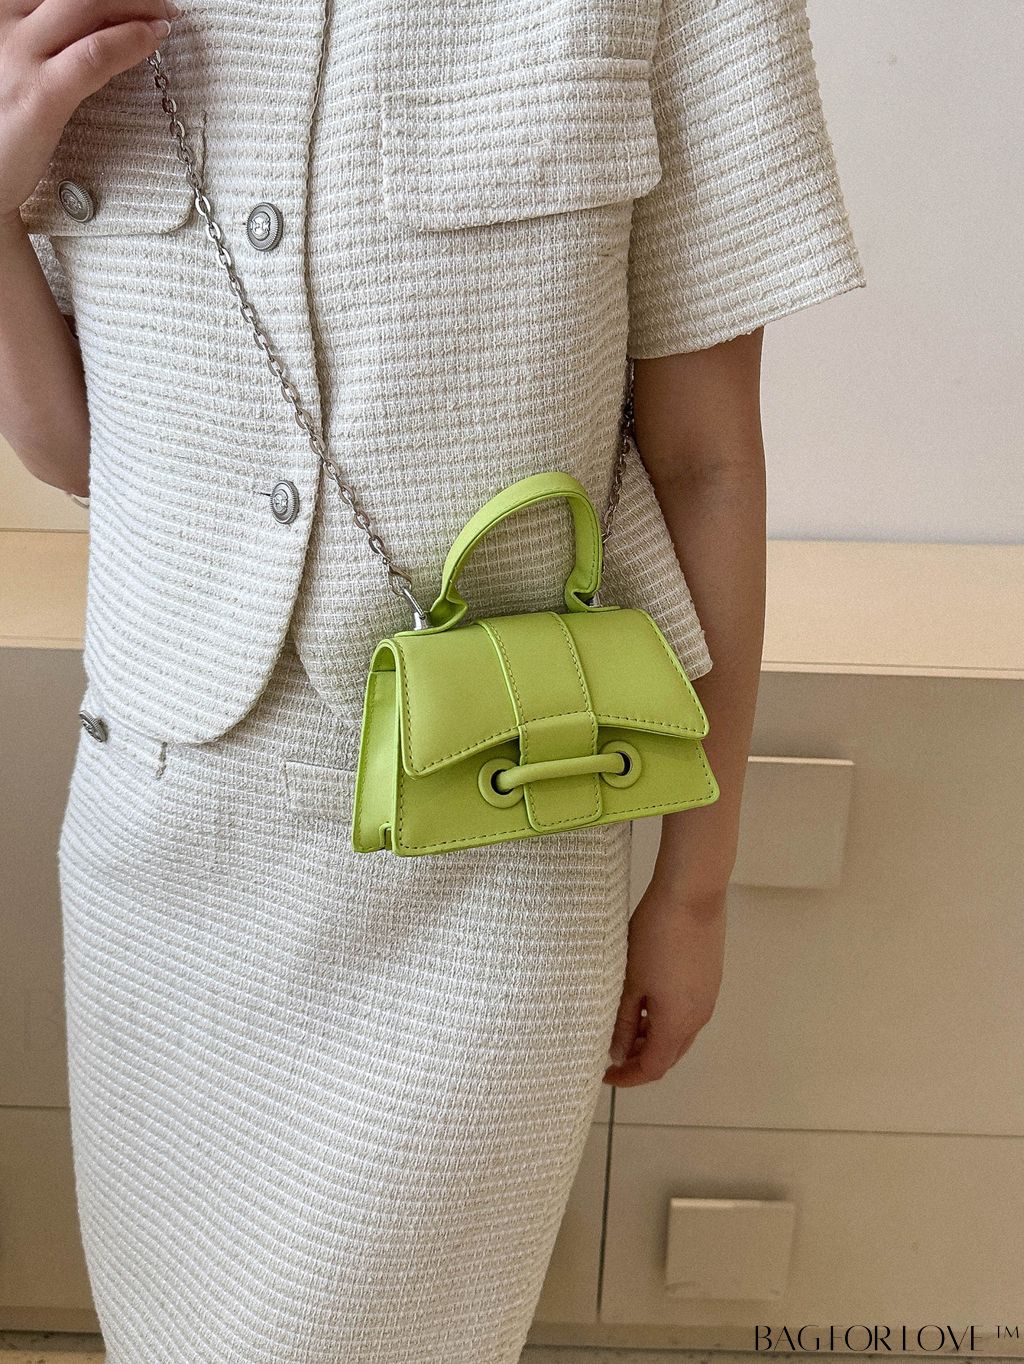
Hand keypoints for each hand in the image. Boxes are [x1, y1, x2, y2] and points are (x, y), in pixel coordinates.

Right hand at [0, 0, 178, 220]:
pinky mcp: (39, 94)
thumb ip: (40, 40)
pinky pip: (93, 56)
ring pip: (86, 5)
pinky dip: (130, 41)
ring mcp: (18, 54)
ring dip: (136, 6)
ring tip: (164, 17)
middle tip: (159, 5)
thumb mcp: (11, 64)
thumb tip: (94, 25)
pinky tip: (154, 38)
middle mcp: (1, 21)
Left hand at [602, 877, 725, 1087]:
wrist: (691, 896)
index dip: (628, 1077)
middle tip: (611, 1053)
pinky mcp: (709, 978)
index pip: (653, 1068)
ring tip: (624, 1026)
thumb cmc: (655, 938)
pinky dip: (665, 1019)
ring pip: (679, 1033)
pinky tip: (645, 1001)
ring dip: (653, 1038)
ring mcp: (708, 996)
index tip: (604, 1073)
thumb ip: (625, 1022)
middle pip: (670, 1054)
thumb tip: (619, 1054)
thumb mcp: (631, 982)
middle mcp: (699, 1017)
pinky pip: (686, 1013)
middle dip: (641, 1060)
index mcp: (678, 1024)